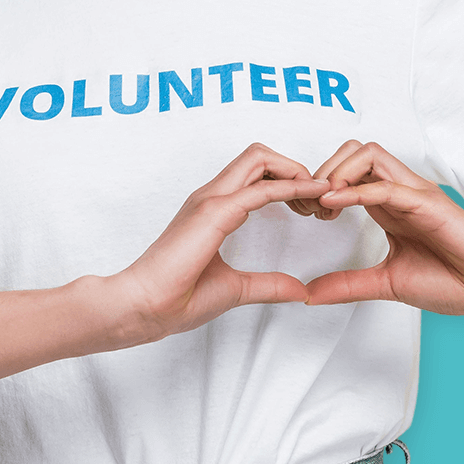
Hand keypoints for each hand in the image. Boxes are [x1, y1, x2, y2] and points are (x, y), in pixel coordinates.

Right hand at [107, 143, 332, 344]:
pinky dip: (291, 186)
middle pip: (260, 155)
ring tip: (317, 198)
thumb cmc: (178, 298)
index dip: (289, 181)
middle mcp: (212, 196)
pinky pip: (260, 188)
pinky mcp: (214, 213)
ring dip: (295, 172)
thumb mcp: (236, 288)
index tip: (313, 206)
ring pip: (259, 157)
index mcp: (214, 208)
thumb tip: (299, 290)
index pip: (256, 173)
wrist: (145, 308)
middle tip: (318, 200)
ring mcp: (211, 200)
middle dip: (296, 168)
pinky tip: (311, 195)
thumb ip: (268, 285)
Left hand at [299, 141, 463, 318]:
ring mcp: (416, 193)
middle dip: (323, 170)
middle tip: (308, 204)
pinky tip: (336, 205)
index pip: (348, 171)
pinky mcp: (429, 204)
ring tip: (321, 204)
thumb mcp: (385, 283)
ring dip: (337, 173)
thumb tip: (309, 294)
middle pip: (354, 151)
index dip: (319, 184)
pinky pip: (388, 186)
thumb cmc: (451, 282)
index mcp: (390, 205)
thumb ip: (347, 284)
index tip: (303, 212)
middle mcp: (401, 191)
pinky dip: (357, 191)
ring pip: (368, 155)